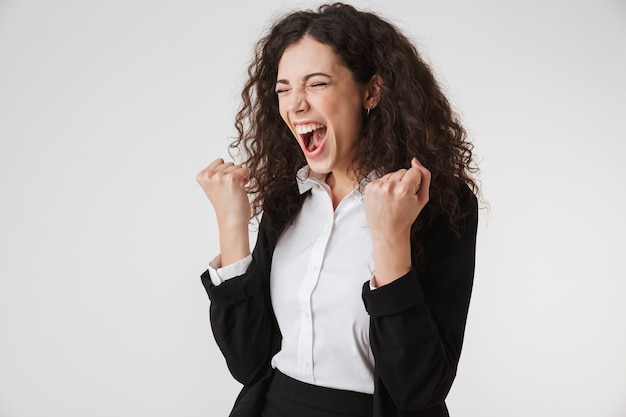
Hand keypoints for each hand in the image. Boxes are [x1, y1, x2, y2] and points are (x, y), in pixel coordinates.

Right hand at [197, 159, 251, 264]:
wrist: (232, 221)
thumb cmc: (226, 205)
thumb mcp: (213, 186)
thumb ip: (214, 173)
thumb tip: (223, 160)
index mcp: (202, 176)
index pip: (219, 161)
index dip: (225, 173)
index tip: (223, 187)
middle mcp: (209, 175)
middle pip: (229, 163)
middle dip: (233, 175)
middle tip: (229, 191)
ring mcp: (220, 176)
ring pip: (238, 166)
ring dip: (240, 177)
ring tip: (234, 191)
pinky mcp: (232, 179)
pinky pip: (245, 170)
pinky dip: (246, 179)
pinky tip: (241, 190)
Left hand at [364, 158, 430, 284]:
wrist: (387, 231)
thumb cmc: (406, 216)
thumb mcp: (423, 199)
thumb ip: (424, 176)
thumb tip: (415, 160)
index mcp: (404, 189)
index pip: (414, 171)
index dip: (415, 183)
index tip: (411, 195)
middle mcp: (389, 186)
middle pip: (402, 171)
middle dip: (404, 182)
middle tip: (401, 199)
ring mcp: (377, 187)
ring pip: (391, 174)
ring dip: (393, 183)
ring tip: (392, 199)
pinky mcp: (369, 187)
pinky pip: (381, 179)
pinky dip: (384, 187)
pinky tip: (384, 199)